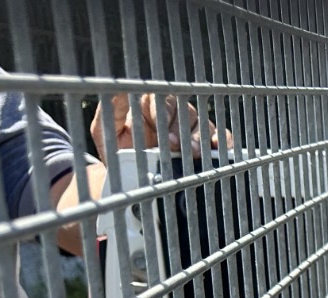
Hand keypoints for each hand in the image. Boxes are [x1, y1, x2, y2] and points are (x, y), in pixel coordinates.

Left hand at [90, 93, 231, 159]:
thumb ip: (112, 110)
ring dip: (200, 141)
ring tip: (194, 155)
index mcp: (152, 105)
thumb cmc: (116, 152)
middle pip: (188, 114)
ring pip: (205, 127)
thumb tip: (121, 89)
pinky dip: (223, 145)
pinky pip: (221, 140)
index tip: (163, 135)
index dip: (166, 116)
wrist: (127, 178)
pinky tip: (216, 152)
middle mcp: (175, 114)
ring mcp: (191, 129)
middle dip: (184, 133)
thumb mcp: (105, 130)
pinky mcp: (205, 144)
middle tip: (178, 148)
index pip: (165, 101)